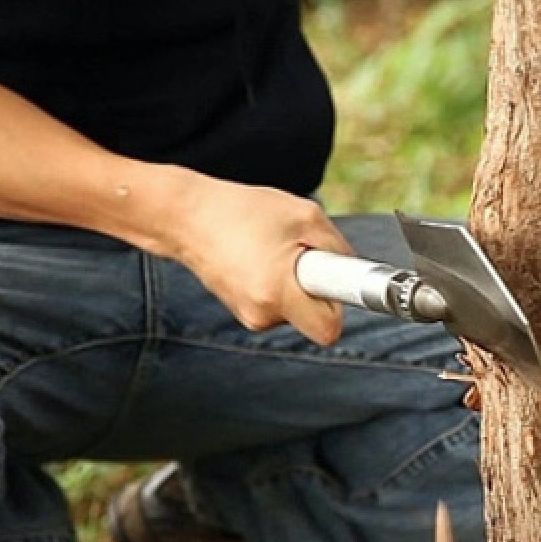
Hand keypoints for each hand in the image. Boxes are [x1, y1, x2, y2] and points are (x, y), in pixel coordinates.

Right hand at [161, 173, 353, 345]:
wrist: (187, 217)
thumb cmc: (245, 211)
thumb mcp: (306, 216)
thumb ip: (338, 249)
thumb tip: (354, 272)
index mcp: (278, 291)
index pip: (327, 330)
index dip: (339, 307)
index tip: (340, 288)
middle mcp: (262, 314)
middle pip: (315, 318)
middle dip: (318, 289)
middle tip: (302, 253)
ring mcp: (249, 316)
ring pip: (296, 309)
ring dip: (296, 282)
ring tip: (272, 248)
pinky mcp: (243, 311)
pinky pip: (279, 303)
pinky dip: (278, 283)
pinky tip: (259, 256)